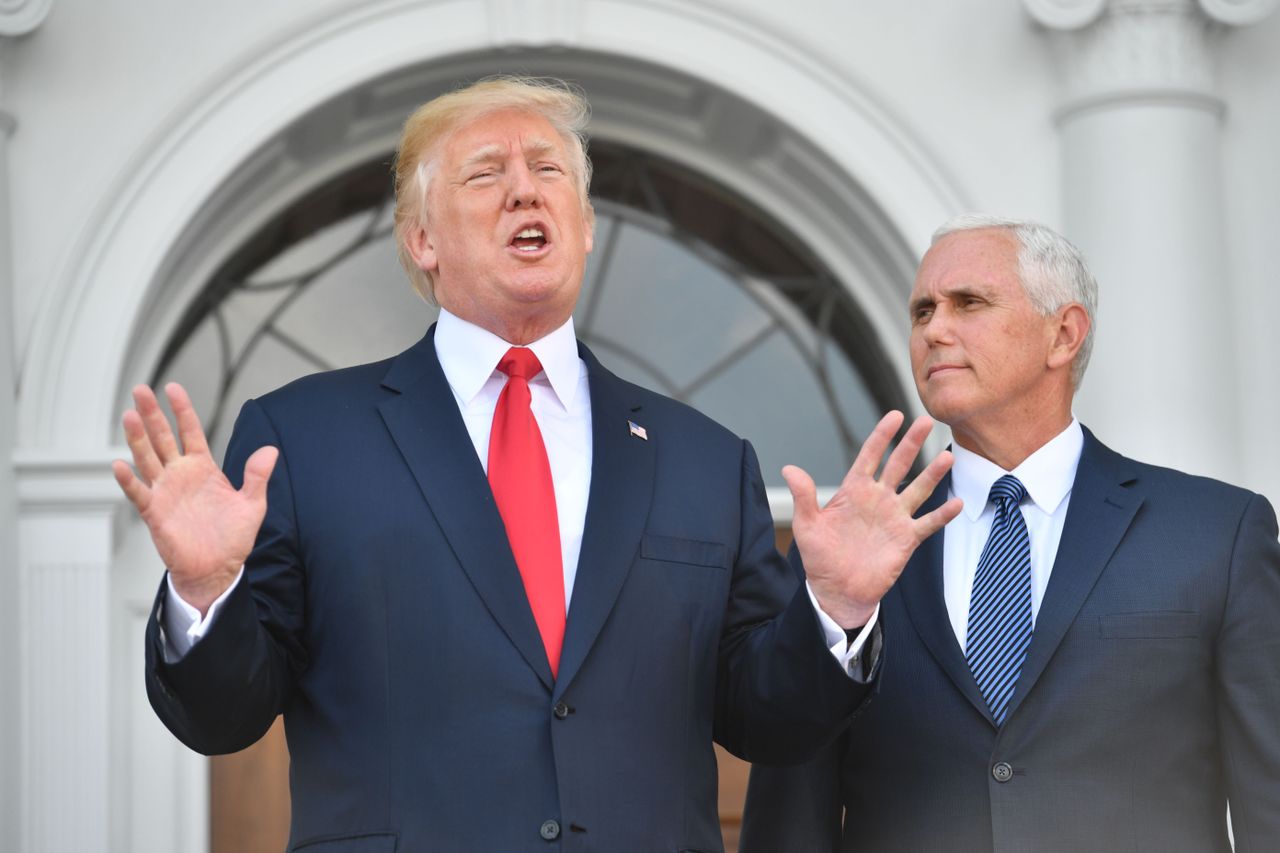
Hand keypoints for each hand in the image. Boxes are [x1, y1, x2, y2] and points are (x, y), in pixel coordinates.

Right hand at [112, 383, 277, 615]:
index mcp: (203, 468)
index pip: (190, 431)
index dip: (182, 410)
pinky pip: (139, 493)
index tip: (173, 388)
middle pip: (163, 438)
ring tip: (129, 415)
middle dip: (152, 414)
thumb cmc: (233, 538)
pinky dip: (129, 480)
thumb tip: (270, 450)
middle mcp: (180, 475)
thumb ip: (258, 476)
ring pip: (147, 459)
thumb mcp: (252, 504)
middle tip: (141, 390)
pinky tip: (118, 465)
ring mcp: (165, 492)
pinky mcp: (155, 513)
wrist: (218, 570)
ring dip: (137, 438)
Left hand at [786, 411, 961, 627]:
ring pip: (918, 490)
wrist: (837, 591)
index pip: (869, 457)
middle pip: (899, 465)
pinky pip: (928, 524)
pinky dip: (942, 514)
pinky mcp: (906, 539)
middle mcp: (877, 500)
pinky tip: (956, 503)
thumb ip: (803, 497)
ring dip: (932, 474)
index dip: (881, 436)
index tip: (895, 416)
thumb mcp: (807, 526)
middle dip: (911, 443)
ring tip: (947, 456)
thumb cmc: (819, 557)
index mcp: (854, 491)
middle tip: (926, 420)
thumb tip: (788, 468)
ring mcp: (894, 518)